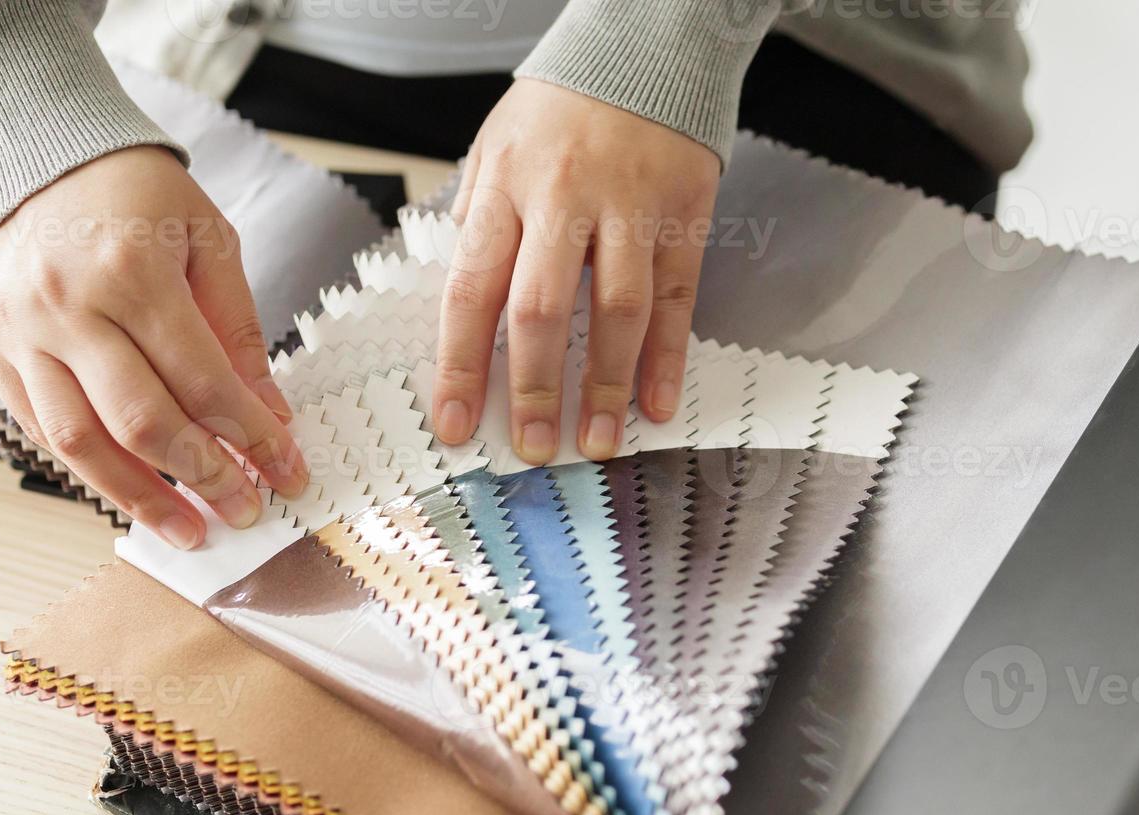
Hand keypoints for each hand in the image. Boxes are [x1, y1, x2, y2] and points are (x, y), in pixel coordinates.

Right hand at [0, 146, 304, 549]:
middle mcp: (68, 307)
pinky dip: (90, 468)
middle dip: (203, 477)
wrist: (35, 147)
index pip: (204, 383)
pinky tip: (132, 491)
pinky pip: (41, 428)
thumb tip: (269, 415)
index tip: (287, 471)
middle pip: (142, 422)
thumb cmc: (133, 192)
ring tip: (187, 530)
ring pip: (80, 442)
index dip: (252, 438)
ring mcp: (20, 332)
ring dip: (140, 498)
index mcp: (132, 272)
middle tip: (243, 509)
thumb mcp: (208, 240)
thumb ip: (237, 330)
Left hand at [434, 79, 719, 464]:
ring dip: (608, 386)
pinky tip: (657, 403)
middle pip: (543, 310)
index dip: (462, 365)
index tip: (455, 422)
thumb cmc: (560, 105)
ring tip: (599, 440)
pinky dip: (668, 356)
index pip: (473, 290)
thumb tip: (466, 299)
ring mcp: (630, 208)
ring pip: (618, 312)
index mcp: (505, 185)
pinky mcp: (682, 215)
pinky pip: (677, 298)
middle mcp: (565, 198)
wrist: (647, 44)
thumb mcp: (495, 145)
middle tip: (535, 447)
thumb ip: (479, 219)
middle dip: (535, 388)